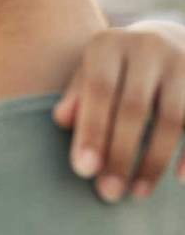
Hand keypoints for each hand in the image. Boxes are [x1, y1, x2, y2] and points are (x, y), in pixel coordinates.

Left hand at [53, 21, 184, 201]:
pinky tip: (180, 179)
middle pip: (135, 109)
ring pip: (172, 118)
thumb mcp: (87, 76)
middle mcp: (148, 46)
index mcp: (108, 45)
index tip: (84, 171)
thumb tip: (62, 121)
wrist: (161, 41)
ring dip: (154, 161)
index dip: (92, 132)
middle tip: (108, 193)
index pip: (99, 91)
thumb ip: (75, 98)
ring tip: (137, 193)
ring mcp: (182, 60)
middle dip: (121, 155)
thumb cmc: (110, 72)